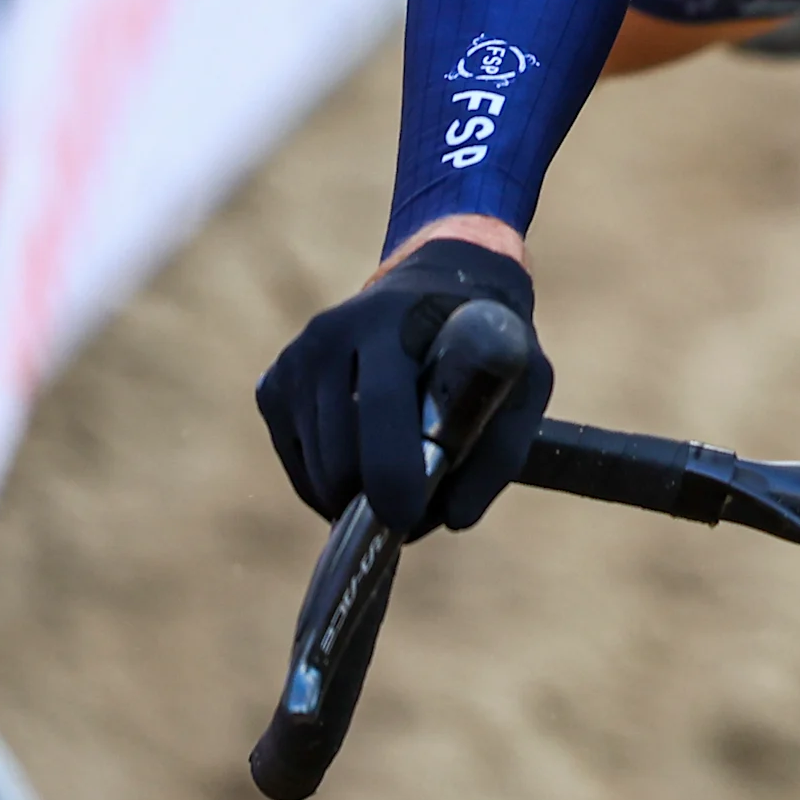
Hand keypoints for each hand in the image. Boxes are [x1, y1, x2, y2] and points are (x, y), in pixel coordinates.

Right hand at [253, 236, 549, 538]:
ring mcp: (295, 360)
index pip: (378, 408)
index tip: (408, 518)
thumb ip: (500, 449)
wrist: (437, 280)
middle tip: (418, 506)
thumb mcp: (526, 379)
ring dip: (356, 495)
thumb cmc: (486, 339)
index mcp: (394, 323)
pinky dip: (329, 482)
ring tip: (401, 476)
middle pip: (339, 454)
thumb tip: (454, 519)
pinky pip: (297, 463)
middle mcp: (332, 336)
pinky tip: (367, 458)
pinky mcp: (274, 384)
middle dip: (376, 499)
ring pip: (316, 469)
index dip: (390, 473)